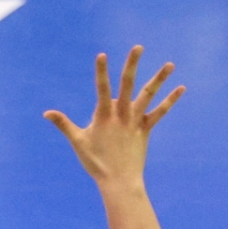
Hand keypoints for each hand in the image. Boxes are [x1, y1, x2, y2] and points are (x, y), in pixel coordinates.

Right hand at [44, 46, 183, 191]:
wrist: (118, 181)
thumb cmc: (95, 163)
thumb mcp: (77, 142)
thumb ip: (63, 124)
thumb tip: (46, 113)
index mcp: (103, 116)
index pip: (102, 89)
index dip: (101, 71)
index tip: (102, 55)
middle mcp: (121, 115)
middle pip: (128, 85)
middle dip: (132, 65)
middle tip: (138, 47)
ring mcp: (135, 121)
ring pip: (148, 95)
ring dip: (159, 79)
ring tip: (170, 64)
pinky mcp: (145, 130)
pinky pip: (159, 112)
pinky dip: (170, 100)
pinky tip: (181, 88)